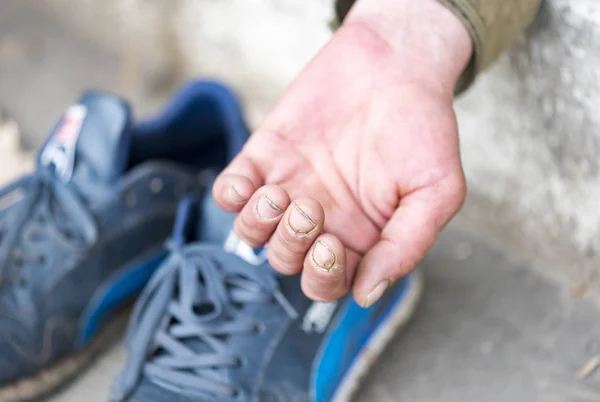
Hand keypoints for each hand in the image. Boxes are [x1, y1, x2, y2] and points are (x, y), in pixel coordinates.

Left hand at [213, 0, 471, 306]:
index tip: (331, 245)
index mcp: (359, 236)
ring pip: (252, 235)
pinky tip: (251, 181)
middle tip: (310, 208)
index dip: (322, 277)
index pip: (328, 282)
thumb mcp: (437, 191)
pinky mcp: (265, 157)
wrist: (394, 62)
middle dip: (291, 246)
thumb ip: (407, 245)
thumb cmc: (422, 126)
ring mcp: (290, 188)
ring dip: (258, 225)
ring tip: (281, 193)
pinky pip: (229, 192)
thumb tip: (367, 294)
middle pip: (286, 262)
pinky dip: (230, 195)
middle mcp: (320, 218)